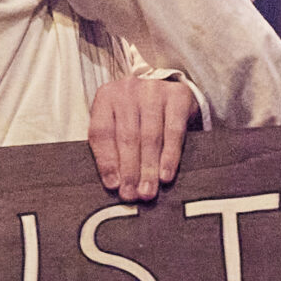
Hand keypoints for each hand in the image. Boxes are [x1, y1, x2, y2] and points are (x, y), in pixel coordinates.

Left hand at [88, 75, 196, 201]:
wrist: (167, 85)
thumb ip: (111, 147)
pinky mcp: (178, 96)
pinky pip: (174, 131)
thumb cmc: (137, 113)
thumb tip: (114, 183)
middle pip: (127, 137)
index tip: (113, 185)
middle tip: (131, 195)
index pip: (102, 132)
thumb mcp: (117, 122)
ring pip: (150, 136)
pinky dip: (170, 156)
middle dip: (129, 170)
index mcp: (107, 96)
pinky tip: (166, 175)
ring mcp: (154, 90)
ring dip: (148, 169)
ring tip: (147, 191)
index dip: (106, 161)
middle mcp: (129, 89)